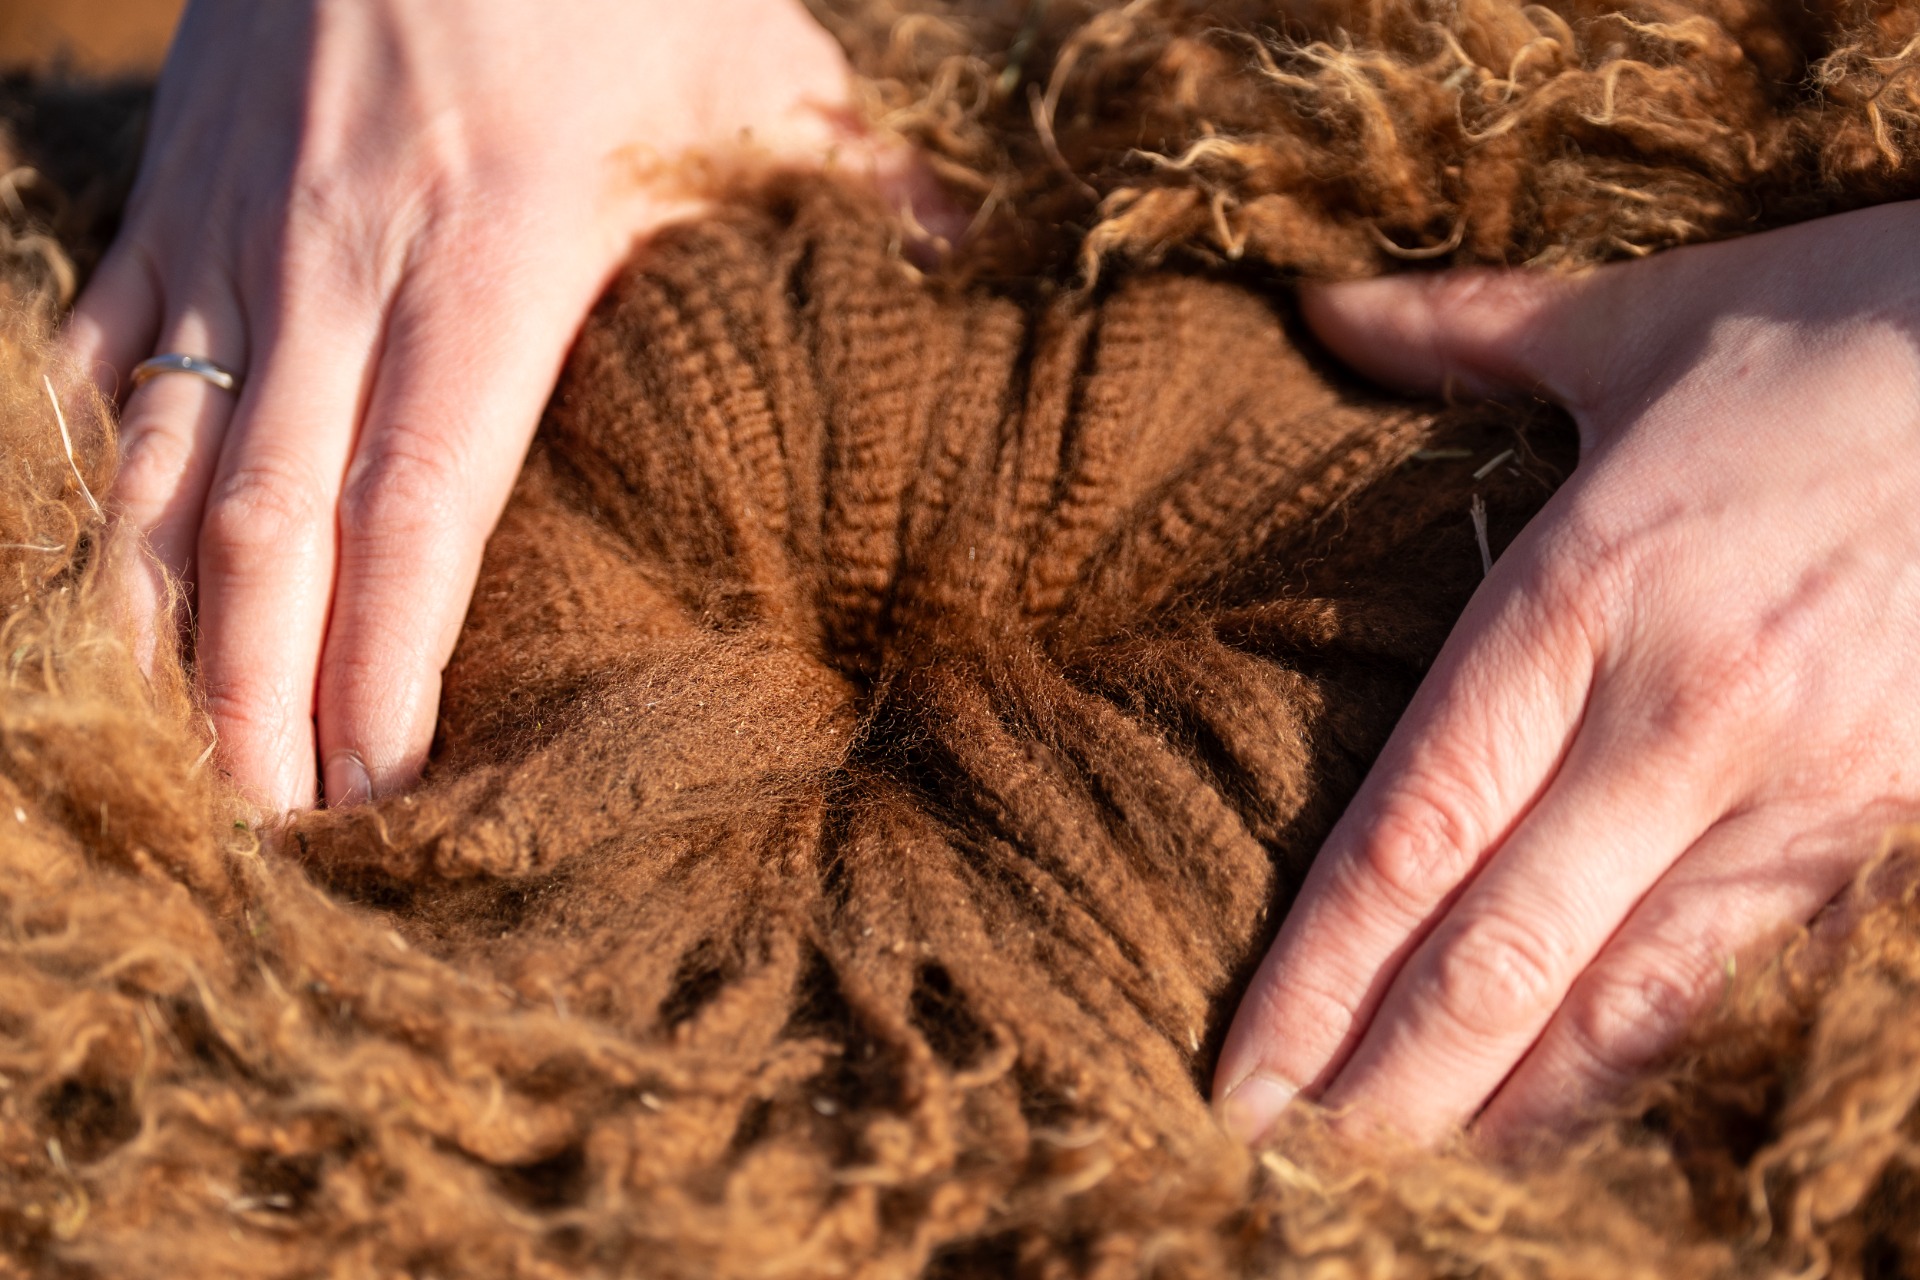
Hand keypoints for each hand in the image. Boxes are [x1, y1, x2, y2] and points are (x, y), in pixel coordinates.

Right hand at [67, 0, 896, 808]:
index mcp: (496, 262)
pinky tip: (109, 584)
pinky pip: (104, 363)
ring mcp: (233, 235)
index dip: (390, 666)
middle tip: (276, 830)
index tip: (391, 787)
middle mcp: (339, 271)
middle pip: (274, 530)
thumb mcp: (754, 59)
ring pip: (167, 467)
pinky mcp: (172, 193)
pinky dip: (95, 484)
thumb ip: (850, 179)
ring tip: (185, 755)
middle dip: (260, 695)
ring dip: (167, 626)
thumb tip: (955, 257)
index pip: (422, 511)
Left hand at [1214, 202, 1919, 1146]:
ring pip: (1620, 989)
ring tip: (1398, 1167)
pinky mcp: (1892, 815)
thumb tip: (1315, 304)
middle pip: (1491, 942)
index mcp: (1583, 593)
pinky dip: (1639, 1052)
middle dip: (1377, 1071)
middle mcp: (1674, 710)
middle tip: (1277, 1155)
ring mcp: (1796, 778)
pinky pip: (1739, 964)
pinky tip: (1568, 1105)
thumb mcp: (1648, 323)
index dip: (1314, 968)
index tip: (1236, 1065)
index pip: (1410, 829)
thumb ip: (1465, 335)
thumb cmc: (1861, 325)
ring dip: (1497, 1096)